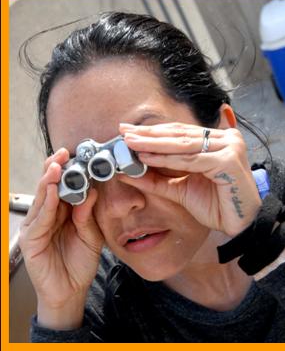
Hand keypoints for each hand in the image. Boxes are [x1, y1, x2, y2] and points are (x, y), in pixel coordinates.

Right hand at [19, 148, 103, 324]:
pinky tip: (53, 192)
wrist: (71, 290)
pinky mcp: (31, 239)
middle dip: (55, 169)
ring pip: (42, 199)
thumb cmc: (79, 263)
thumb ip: (88, 214)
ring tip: (56, 167)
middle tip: (63, 154)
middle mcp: (49, 216)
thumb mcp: (90, 235)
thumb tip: (92, 191)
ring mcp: (38, 226)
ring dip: (49, 182)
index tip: (75, 156)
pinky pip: (41, 219)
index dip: (68, 171)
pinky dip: (47, 204)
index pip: (63, 187)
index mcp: (63, 213)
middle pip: (49, 188)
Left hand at [119, 122, 261, 236]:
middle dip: (148, 134)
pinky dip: (166, 158)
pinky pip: (190, 160)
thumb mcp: (180, 188)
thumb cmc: (215, 205)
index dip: (153, 132)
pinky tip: (147, 156)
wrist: (238, 226)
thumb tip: (128, 171)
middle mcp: (225, 138)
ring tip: (131, 142)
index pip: (179, 132)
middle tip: (124, 131)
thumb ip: (157, 178)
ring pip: (182, 144)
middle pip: (179, 134)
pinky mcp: (229, 160)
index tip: (129, 131)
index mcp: (216, 140)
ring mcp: (229, 147)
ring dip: (153, 143)